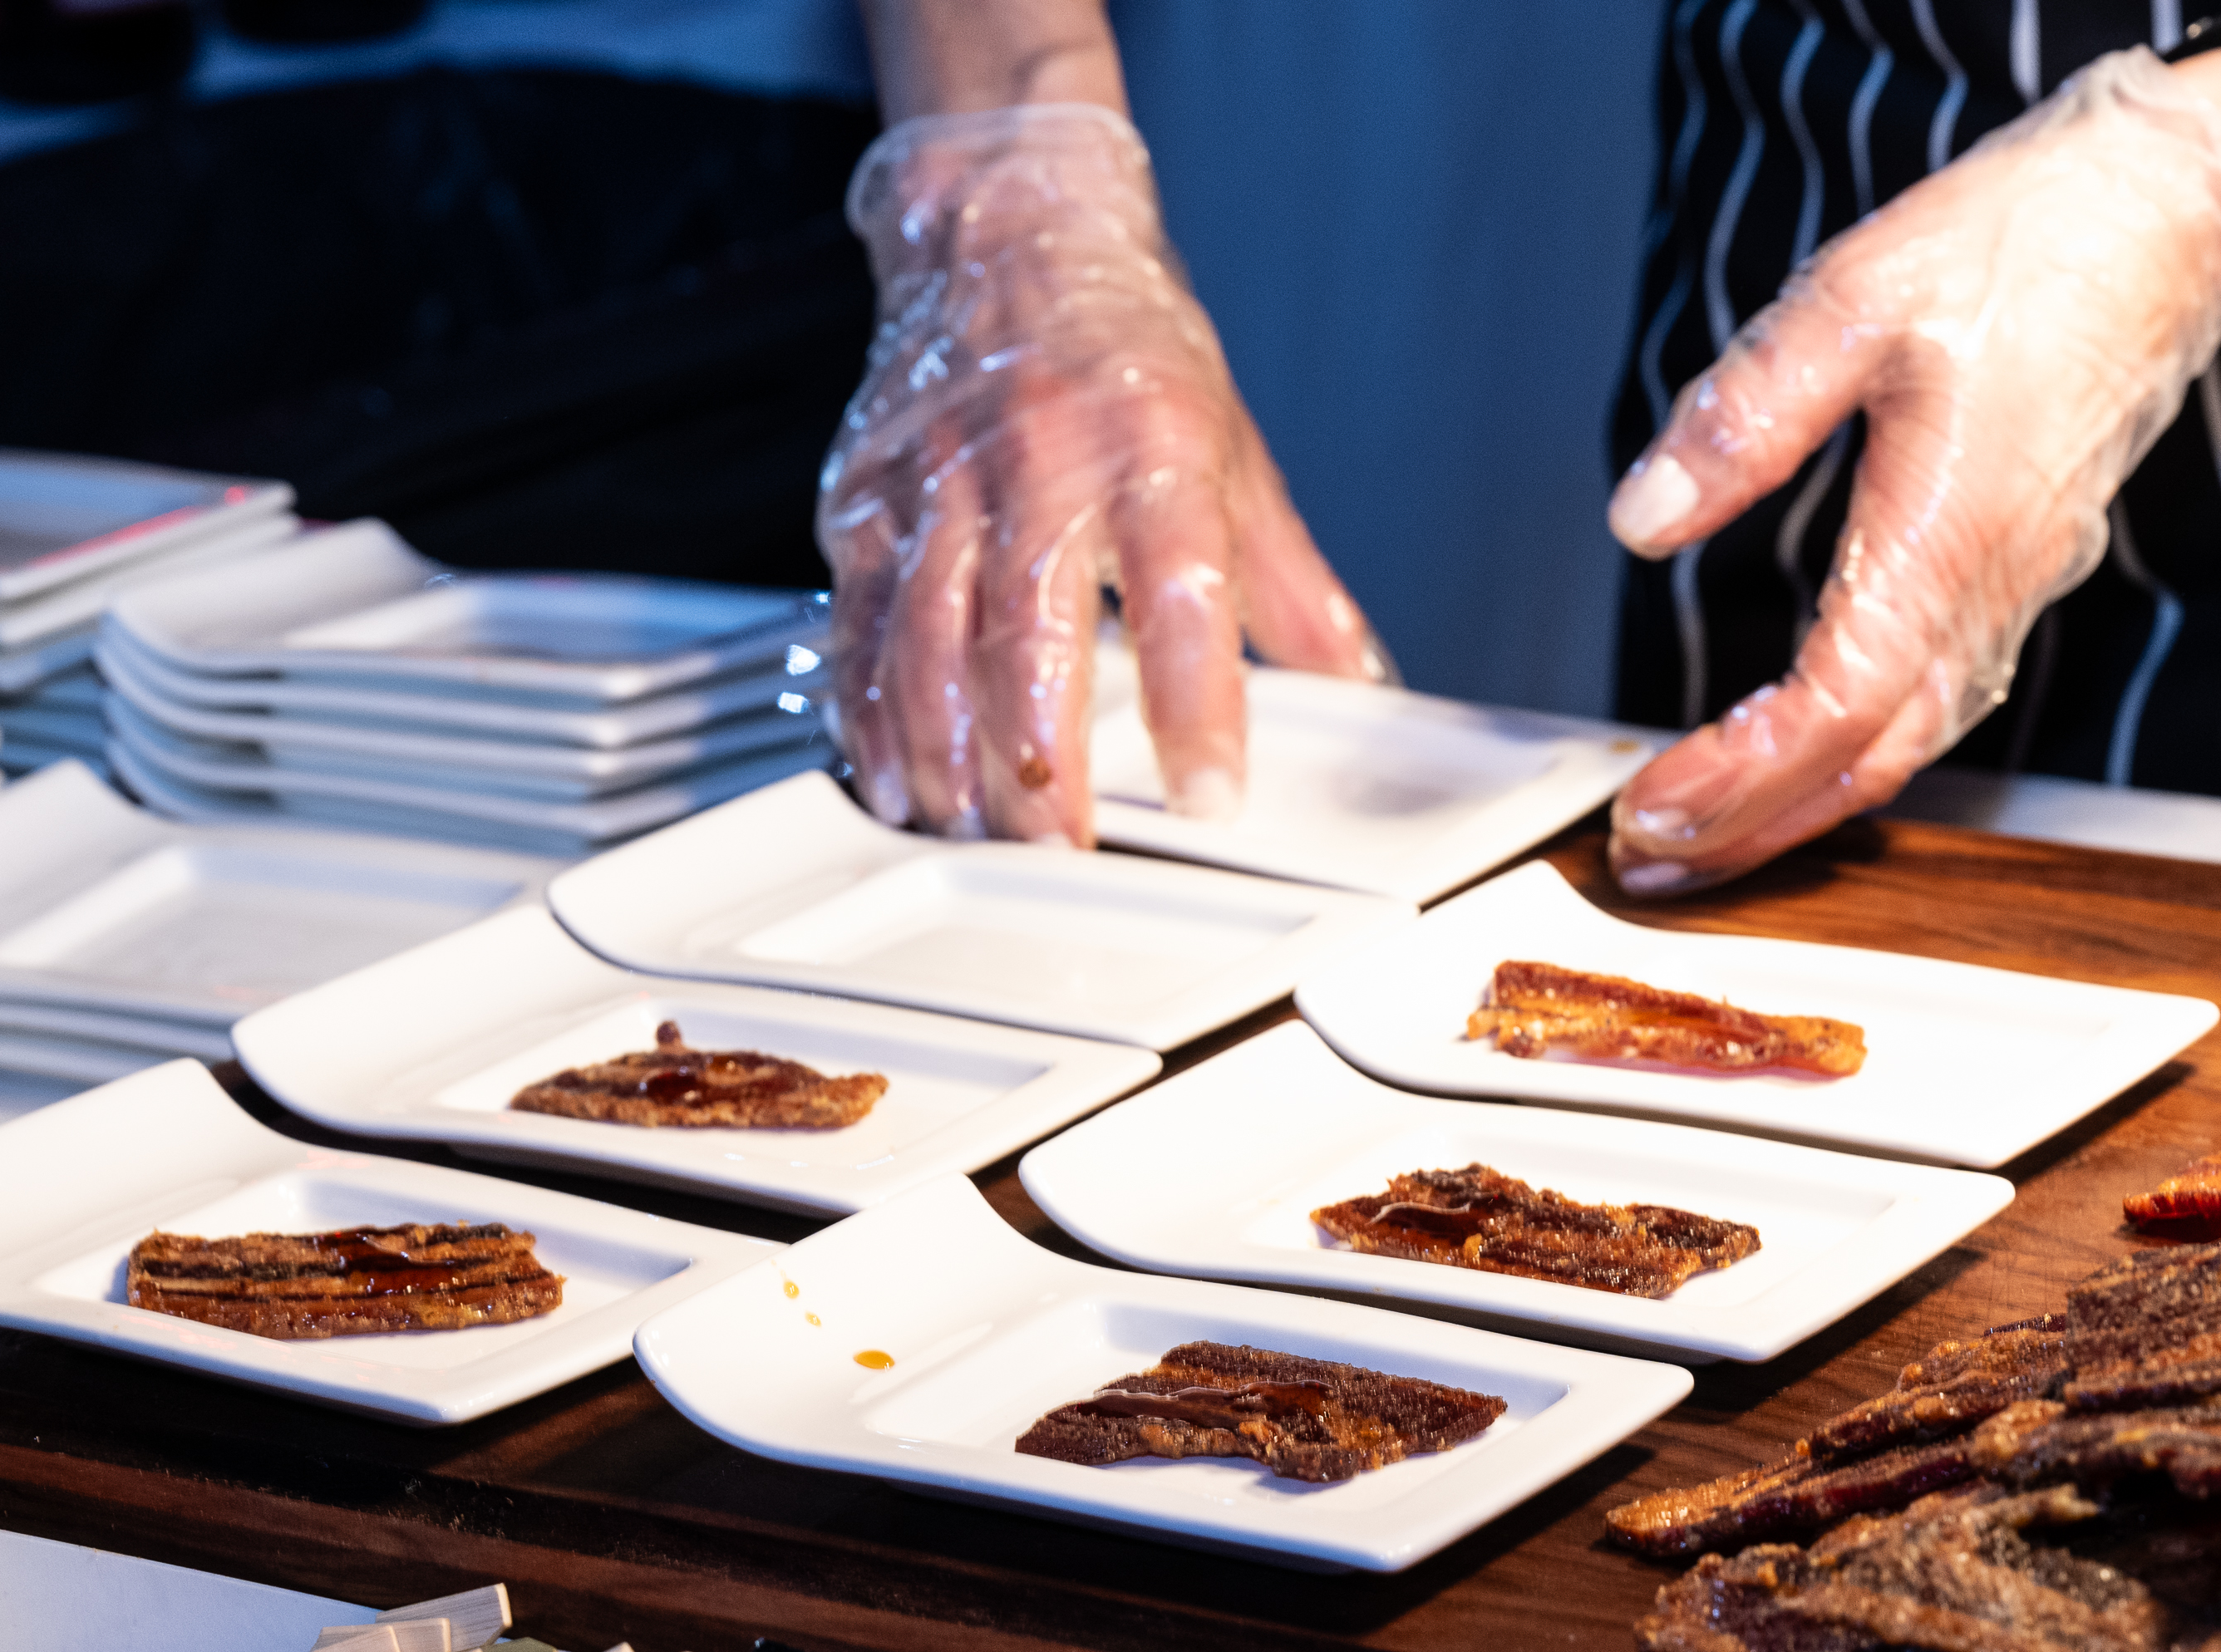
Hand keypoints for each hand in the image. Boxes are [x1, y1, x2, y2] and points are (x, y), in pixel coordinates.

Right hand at [818, 105, 1387, 840]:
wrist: (1007, 232)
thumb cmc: (1124, 347)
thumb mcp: (1236, 454)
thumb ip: (1296, 588)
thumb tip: (1363, 687)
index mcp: (1151, 449)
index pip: (1181, 594)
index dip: (1196, 708)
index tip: (1209, 794)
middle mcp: (1037, 463)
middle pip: (1026, 638)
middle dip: (1040, 767)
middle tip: (1064, 851)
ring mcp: (937, 483)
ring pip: (924, 646)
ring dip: (948, 760)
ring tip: (978, 833)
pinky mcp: (863, 502)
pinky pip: (856, 629)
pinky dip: (868, 718)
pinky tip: (894, 779)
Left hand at [1600, 48, 2220, 893]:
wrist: (2173, 215)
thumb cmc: (2034, 241)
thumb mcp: (1858, 295)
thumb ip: (1746, 414)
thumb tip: (1643, 520)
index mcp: (1947, 535)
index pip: (1830, 710)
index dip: (1734, 779)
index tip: (1645, 810)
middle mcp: (1989, 588)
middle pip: (1865, 763)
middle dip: (1750, 829)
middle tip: (1645, 859)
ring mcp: (2013, 589)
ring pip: (1905, 745)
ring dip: (1799, 805)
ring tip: (1699, 833)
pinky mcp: (2018, 571)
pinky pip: (1937, 701)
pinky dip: (1855, 753)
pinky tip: (1799, 757)